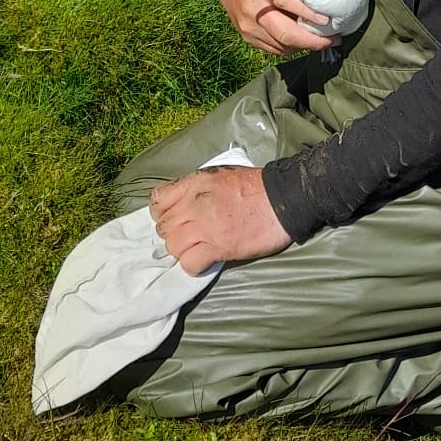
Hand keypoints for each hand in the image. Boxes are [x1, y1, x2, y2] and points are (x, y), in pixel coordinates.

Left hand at [149, 166, 291, 273]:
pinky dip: (193, 264)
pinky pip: (189, 263)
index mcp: (194, 183)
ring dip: (182, 250)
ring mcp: (204, 227)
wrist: (282, 199)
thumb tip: (182, 205)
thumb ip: (196, 189)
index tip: (172, 217)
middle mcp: (194, 204)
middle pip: (164, 227)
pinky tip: (205, 258)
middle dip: (173, 233)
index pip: (158, 200)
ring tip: (197, 248)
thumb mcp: (219, 175)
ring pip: (173, 247)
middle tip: (189, 235)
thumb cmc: (255, 186)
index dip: (161, 212)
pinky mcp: (217, 248)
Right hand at [210, 0, 335, 56]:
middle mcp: (253, 9)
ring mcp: (248, 26)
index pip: (288, 3)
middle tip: (333, 39)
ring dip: (305, 46)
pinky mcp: (247, 36)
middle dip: (313, 41)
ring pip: (281, 45)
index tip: (328, 19)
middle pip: (285, 33)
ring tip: (323, 41)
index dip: (310, 14)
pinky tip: (303, 42)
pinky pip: (274, 49)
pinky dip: (291, 48)